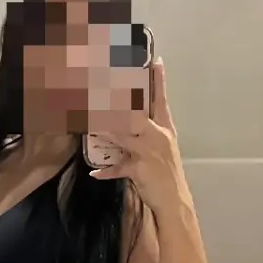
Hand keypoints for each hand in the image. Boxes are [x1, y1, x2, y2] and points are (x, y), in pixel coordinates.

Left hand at [90, 57, 188, 212]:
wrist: (174, 201)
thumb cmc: (165, 174)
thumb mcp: (159, 149)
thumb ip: (144, 134)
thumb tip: (124, 122)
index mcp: (164, 129)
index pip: (160, 100)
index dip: (158, 80)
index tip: (156, 60)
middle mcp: (157, 136)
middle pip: (135, 112)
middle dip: (118, 102)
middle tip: (101, 87)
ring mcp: (149, 151)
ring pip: (123, 134)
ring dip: (104, 129)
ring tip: (88, 122)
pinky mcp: (140, 168)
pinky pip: (118, 167)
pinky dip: (106, 170)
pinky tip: (95, 172)